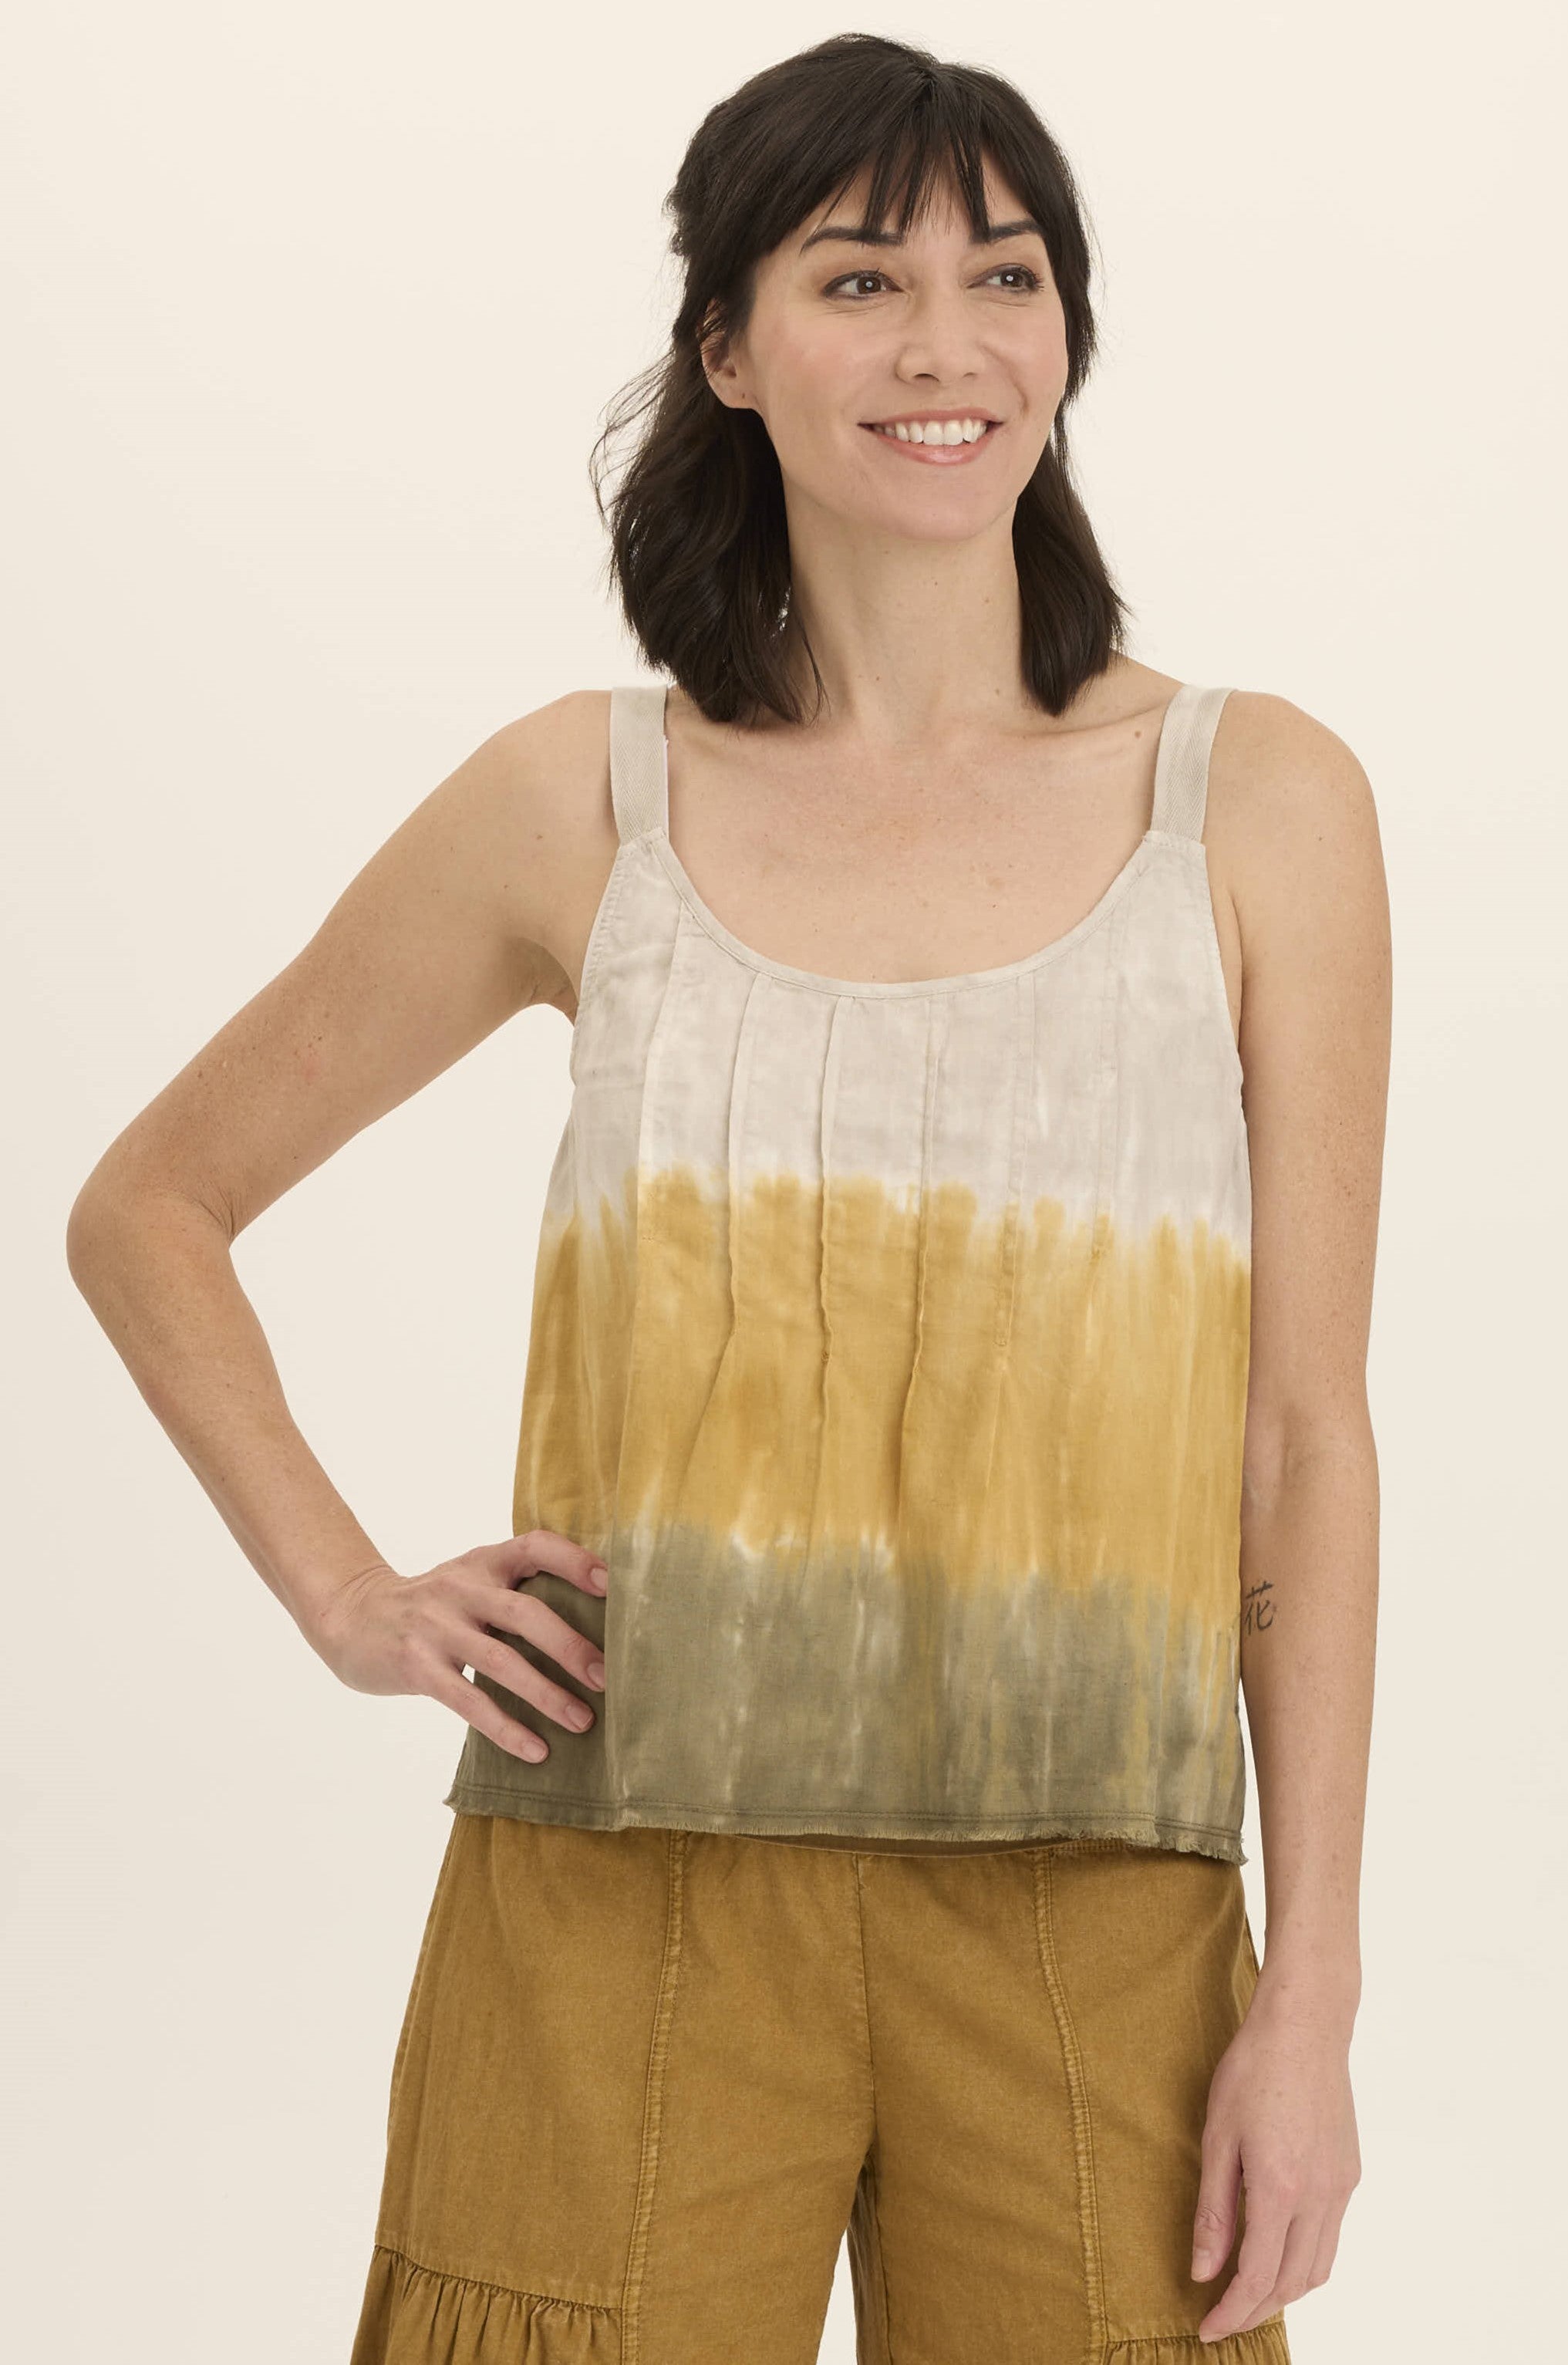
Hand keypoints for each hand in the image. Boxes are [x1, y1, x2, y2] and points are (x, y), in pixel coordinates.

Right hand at [308, 1530, 608, 1761]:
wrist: (352, 1617)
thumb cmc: (433, 1606)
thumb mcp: (470, 1582)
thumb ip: (516, 1591)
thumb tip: (596, 1625)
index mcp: (484, 1562)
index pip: (535, 1546)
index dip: (575, 1561)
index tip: (612, 1586)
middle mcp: (462, 1588)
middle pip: (526, 1613)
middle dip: (571, 1647)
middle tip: (608, 1679)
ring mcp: (436, 1626)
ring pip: (501, 1661)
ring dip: (547, 1694)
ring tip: (583, 1721)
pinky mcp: (416, 1665)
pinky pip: (468, 1701)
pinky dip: (506, 1728)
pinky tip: (535, 1750)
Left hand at [1189, 1975, 1361, 2340]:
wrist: (1306, 2025)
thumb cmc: (1254, 2070)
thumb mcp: (1217, 2137)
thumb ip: (1212, 2210)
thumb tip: (1203, 2271)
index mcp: (1280, 2189)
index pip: (1257, 2278)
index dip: (1230, 2312)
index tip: (1206, 2328)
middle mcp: (1319, 2197)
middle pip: (1291, 2284)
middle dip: (1255, 2310)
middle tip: (1221, 2317)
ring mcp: (1340, 2187)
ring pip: (1317, 2268)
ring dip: (1283, 2291)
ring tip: (1247, 2293)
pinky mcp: (1349, 2173)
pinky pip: (1330, 2238)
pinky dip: (1304, 2260)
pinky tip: (1277, 2250)